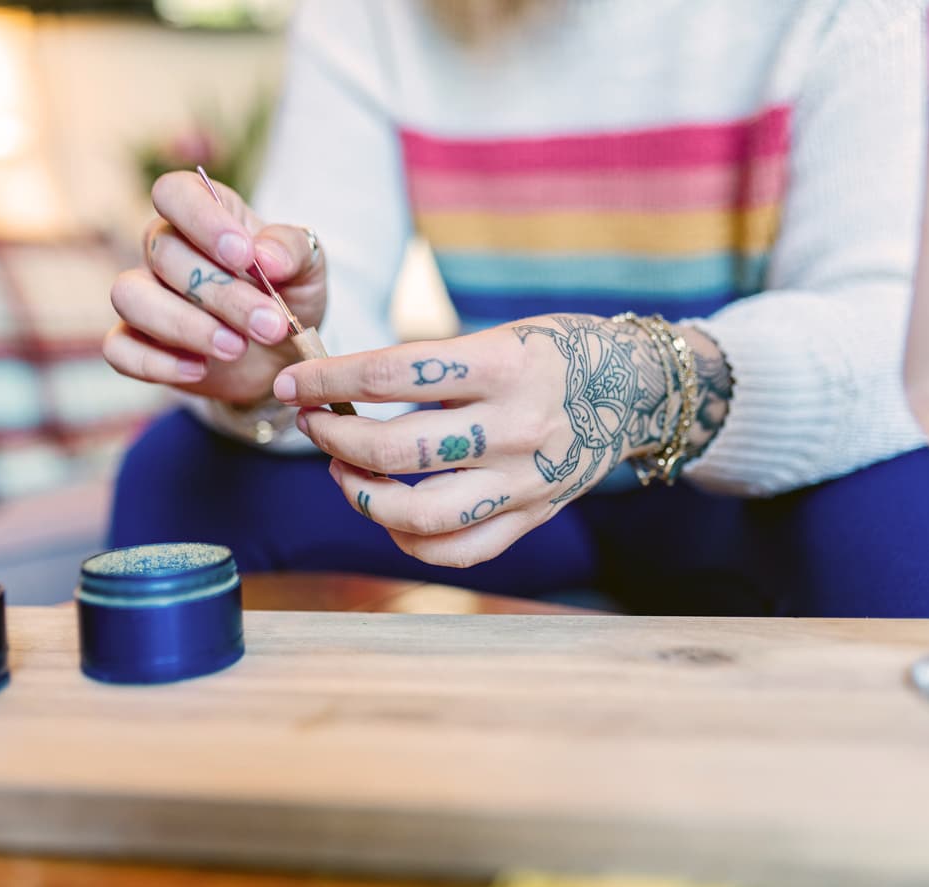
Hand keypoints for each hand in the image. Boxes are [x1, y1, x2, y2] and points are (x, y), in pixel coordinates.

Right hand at [104, 171, 325, 404]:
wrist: (281, 355)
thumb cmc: (289, 297)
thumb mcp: (308, 269)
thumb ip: (292, 251)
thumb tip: (266, 257)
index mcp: (204, 214)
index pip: (174, 192)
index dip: (202, 219)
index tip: (245, 256)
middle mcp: (164, 248)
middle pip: (164, 254)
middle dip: (221, 295)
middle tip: (270, 325)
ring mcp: (145, 295)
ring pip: (131, 296)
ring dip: (185, 326)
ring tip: (236, 348)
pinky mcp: (136, 342)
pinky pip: (119, 349)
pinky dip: (157, 363)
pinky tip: (200, 369)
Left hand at [272, 314, 713, 567]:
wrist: (635, 390)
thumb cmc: (554, 352)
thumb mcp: (499, 336)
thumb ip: (432, 367)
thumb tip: (343, 389)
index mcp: (504, 364)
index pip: (392, 373)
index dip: (330, 379)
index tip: (293, 382)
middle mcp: (515, 427)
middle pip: (397, 449)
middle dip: (335, 436)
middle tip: (314, 423)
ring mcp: (525, 480)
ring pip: (421, 513)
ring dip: (361, 495)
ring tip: (343, 470)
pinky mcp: (532, 516)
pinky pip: (459, 550)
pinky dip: (409, 541)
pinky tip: (388, 514)